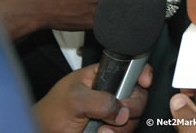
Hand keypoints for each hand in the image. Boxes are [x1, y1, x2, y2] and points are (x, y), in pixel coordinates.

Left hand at [35, 63, 152, 132]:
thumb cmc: (51, 114)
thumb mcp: (74, 99)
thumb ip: (100, 99)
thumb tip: (121, 110)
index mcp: (102, 77)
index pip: (130, 68)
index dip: (142, 73)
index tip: (144, 82)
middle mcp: (111, 94)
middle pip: (138, 95)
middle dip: (131, 106)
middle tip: (117, 113)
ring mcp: (112, 113)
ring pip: (134, 117)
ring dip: (121, 126)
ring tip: (102, 129)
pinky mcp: (111, 129)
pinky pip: (126, 131)